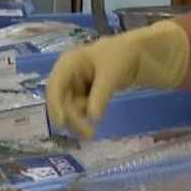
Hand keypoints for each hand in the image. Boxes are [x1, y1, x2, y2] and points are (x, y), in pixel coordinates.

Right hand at [45, 20, 190, 137]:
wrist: (135, 55)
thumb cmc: (121, 56)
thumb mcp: (111, 74)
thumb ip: (100, 95)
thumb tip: (92, 118)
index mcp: (68, 62)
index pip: (55, 85)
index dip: (55, 105)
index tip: (62, 124)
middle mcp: (67, 74)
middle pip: (61, 100)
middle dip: (73, 118)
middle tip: (89, 134)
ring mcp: (73, 85)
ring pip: (68, 108)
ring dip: (78, 120)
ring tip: (93, 129)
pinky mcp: (81, 94)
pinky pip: (78, 109)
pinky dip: (85, 116)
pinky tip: (97, 113)